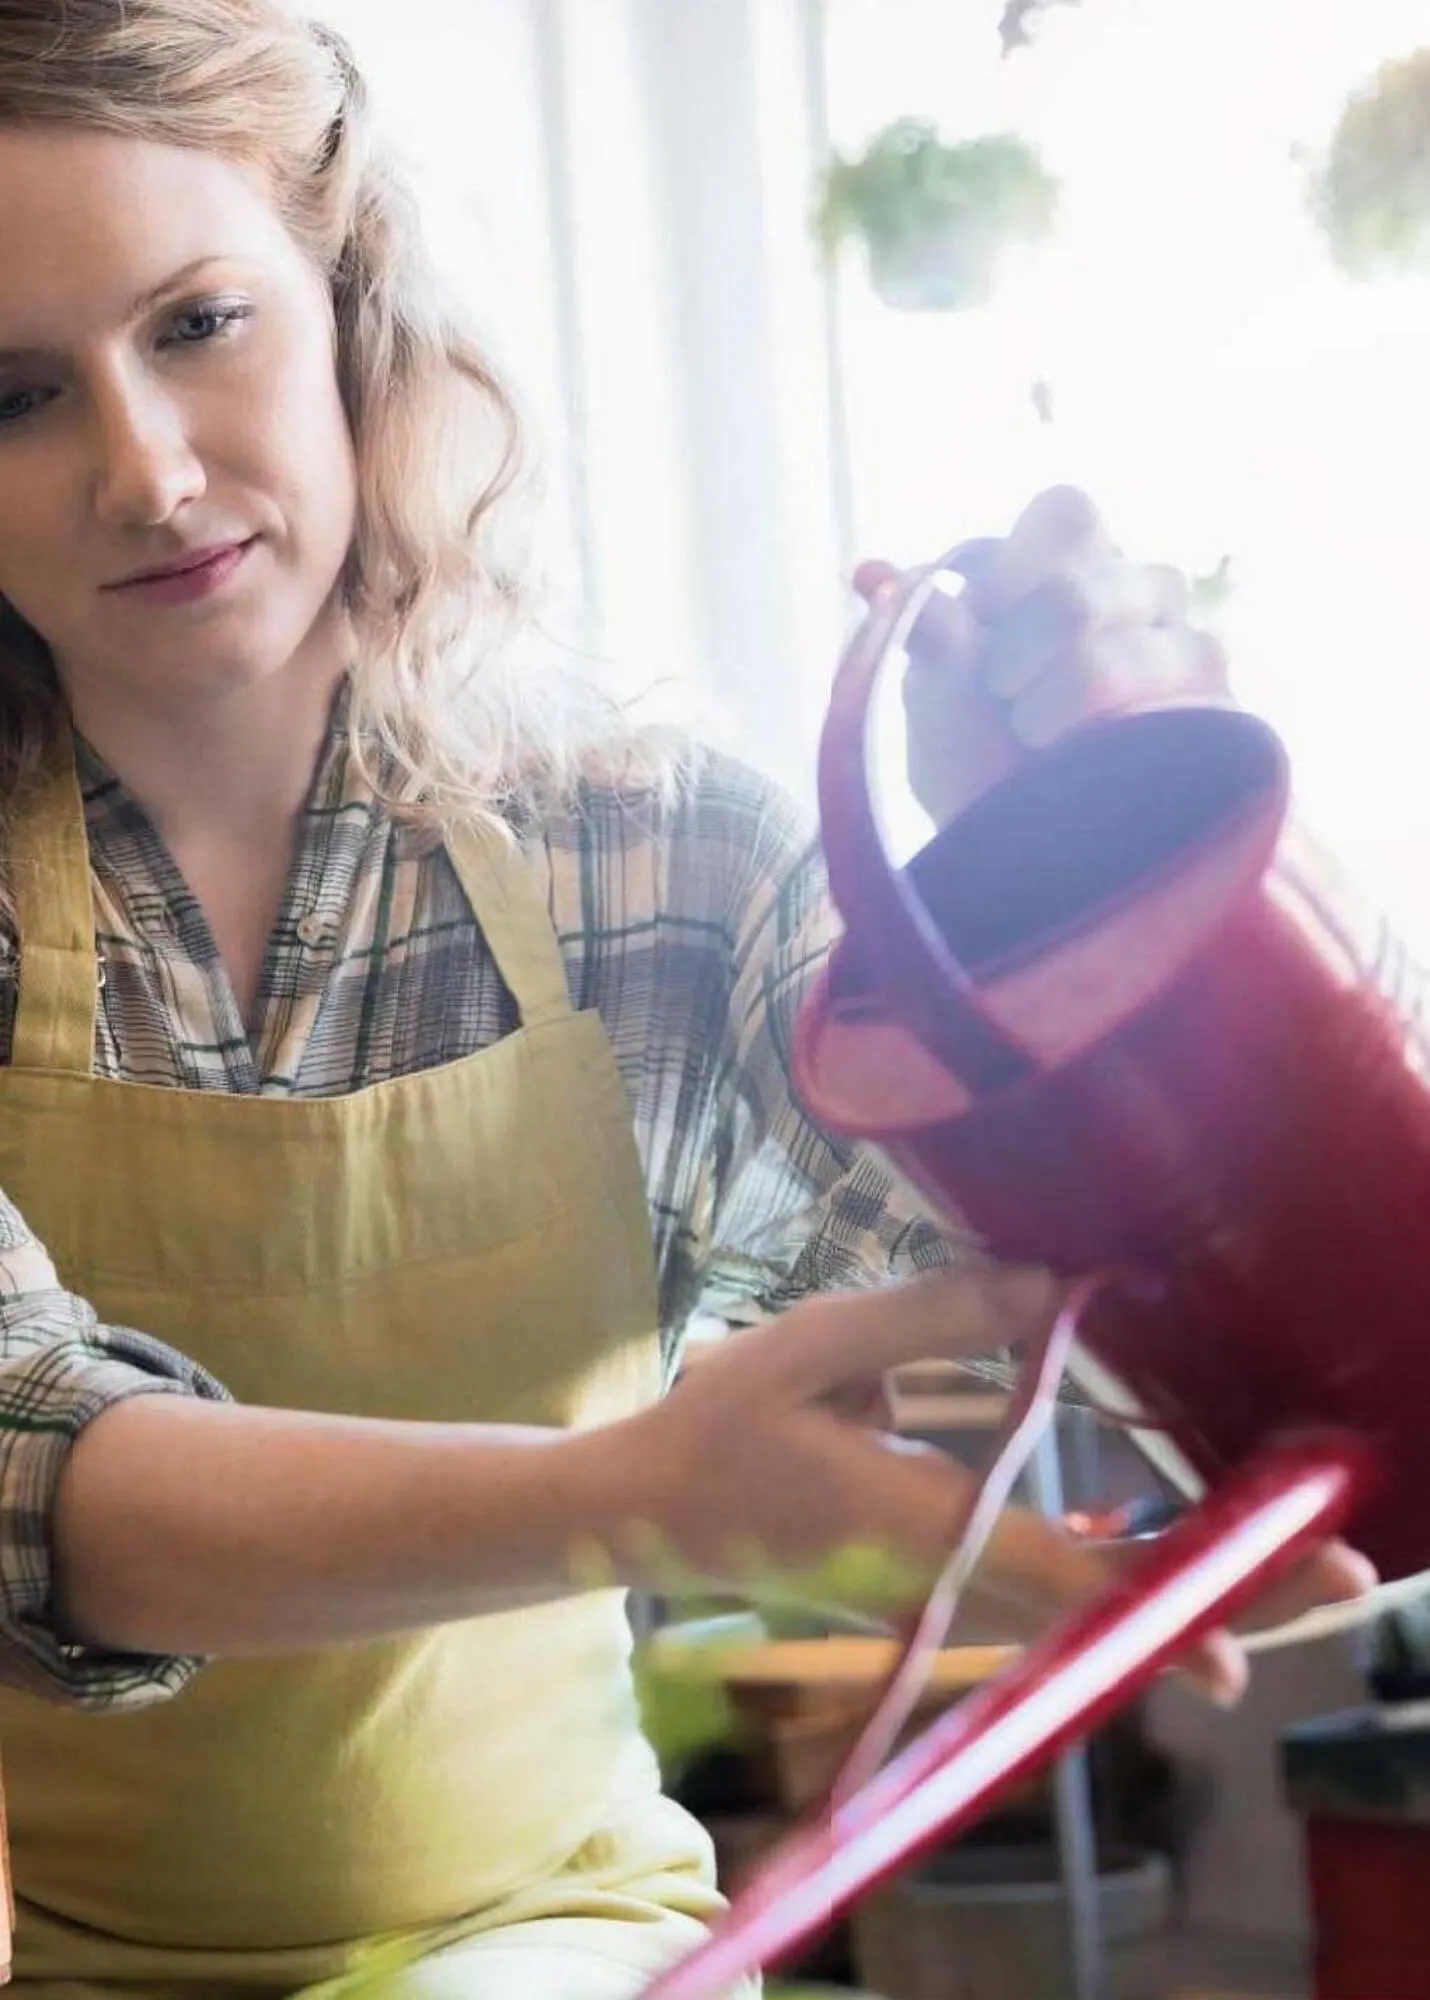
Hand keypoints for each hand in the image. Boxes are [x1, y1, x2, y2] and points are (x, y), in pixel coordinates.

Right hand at [617, 1269, 1373, 1704]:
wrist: (655, 1512)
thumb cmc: (722, 1425)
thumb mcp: (813, 1345)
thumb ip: (930, 1313)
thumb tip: (1054, 1290)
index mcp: (914, 1521)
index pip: (1057, 1576)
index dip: (1157, 1605)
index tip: (1243, 1648)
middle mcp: (949, 1577)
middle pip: (1109, 1609)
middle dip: (1231, 1597)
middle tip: (1349, 1579)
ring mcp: (949, 1592)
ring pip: (1096, 1609)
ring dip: (1200, 1585)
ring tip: (1303, 1555)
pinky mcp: (943, 1585)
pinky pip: (1061, 1592)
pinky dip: (1136, 1574)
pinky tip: (1189, 1542)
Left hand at [855, 485, 1228, 828]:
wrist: (1030, 870)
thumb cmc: (981, 777)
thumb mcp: (936, 710)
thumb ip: (923, 640)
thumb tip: (876, 574)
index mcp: (1069, 575)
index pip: (1068, 512)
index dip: (1016, 563)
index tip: (979, 621)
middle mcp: (1138, 600)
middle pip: (1093, 567)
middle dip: (1027, 631)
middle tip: (1002, 688)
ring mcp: (1184, 651)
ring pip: (1130, 625)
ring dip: (1062, 681)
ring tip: (1034, 734)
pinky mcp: (1216, 709)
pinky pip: (1172, 677)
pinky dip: (1103, 716)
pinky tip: (1077, 749)